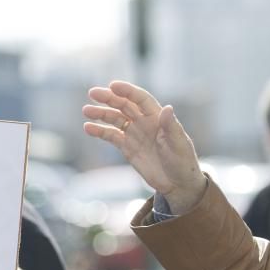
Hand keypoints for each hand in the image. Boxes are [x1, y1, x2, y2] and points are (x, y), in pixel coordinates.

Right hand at [83, 81, 205, 212]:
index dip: (127, 91)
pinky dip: (99, 131)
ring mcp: (134, 134)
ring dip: (101, 114)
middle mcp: (144, 122)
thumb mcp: (179, 144)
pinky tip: (88, 128)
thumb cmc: (183, 162)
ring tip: (86, 110)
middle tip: (92, 93)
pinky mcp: (127, 147)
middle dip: (108, 98)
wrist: (176, 183)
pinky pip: (111, 136)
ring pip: (115, 119)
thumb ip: (171, 126)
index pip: (140, 99)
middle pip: (124, 105)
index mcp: (157, 117)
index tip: (112, 86)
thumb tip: (167, 108)